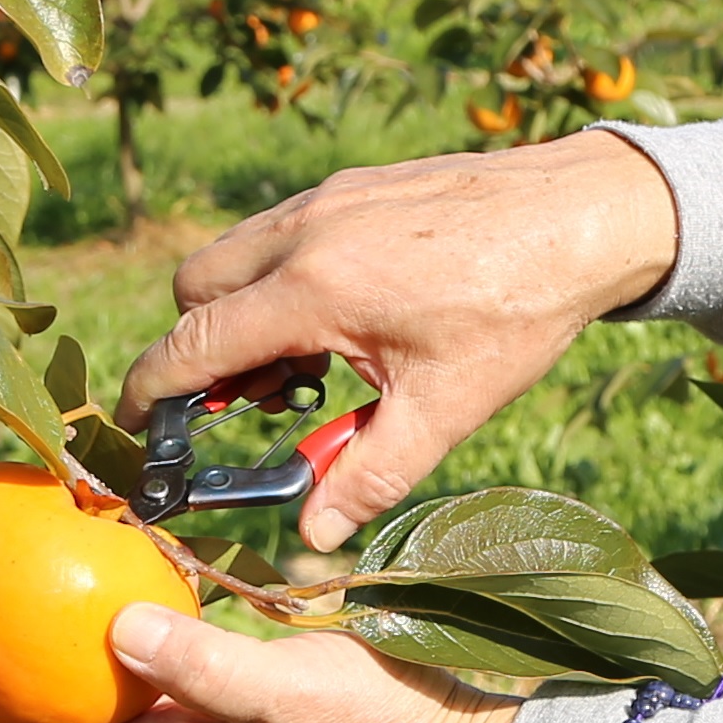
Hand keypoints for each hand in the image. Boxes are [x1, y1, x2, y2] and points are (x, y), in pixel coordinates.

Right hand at [122, 129, 677, 548]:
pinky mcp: (351, 185)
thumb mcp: (443, 409)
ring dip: (240, 311)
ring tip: (307, 365)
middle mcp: (304, 231)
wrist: (581, 215)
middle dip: (198, 349)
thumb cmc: (518, 309)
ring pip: (233, 254)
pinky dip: (278, 276)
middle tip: (251, 402)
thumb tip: (313, 537)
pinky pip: (278, 230)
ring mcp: (325, 198)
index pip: (194, 342)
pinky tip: (344, 317)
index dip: (153, 392)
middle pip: (194, 290)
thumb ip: (367, 476)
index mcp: (314, 288)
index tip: (141, 429)